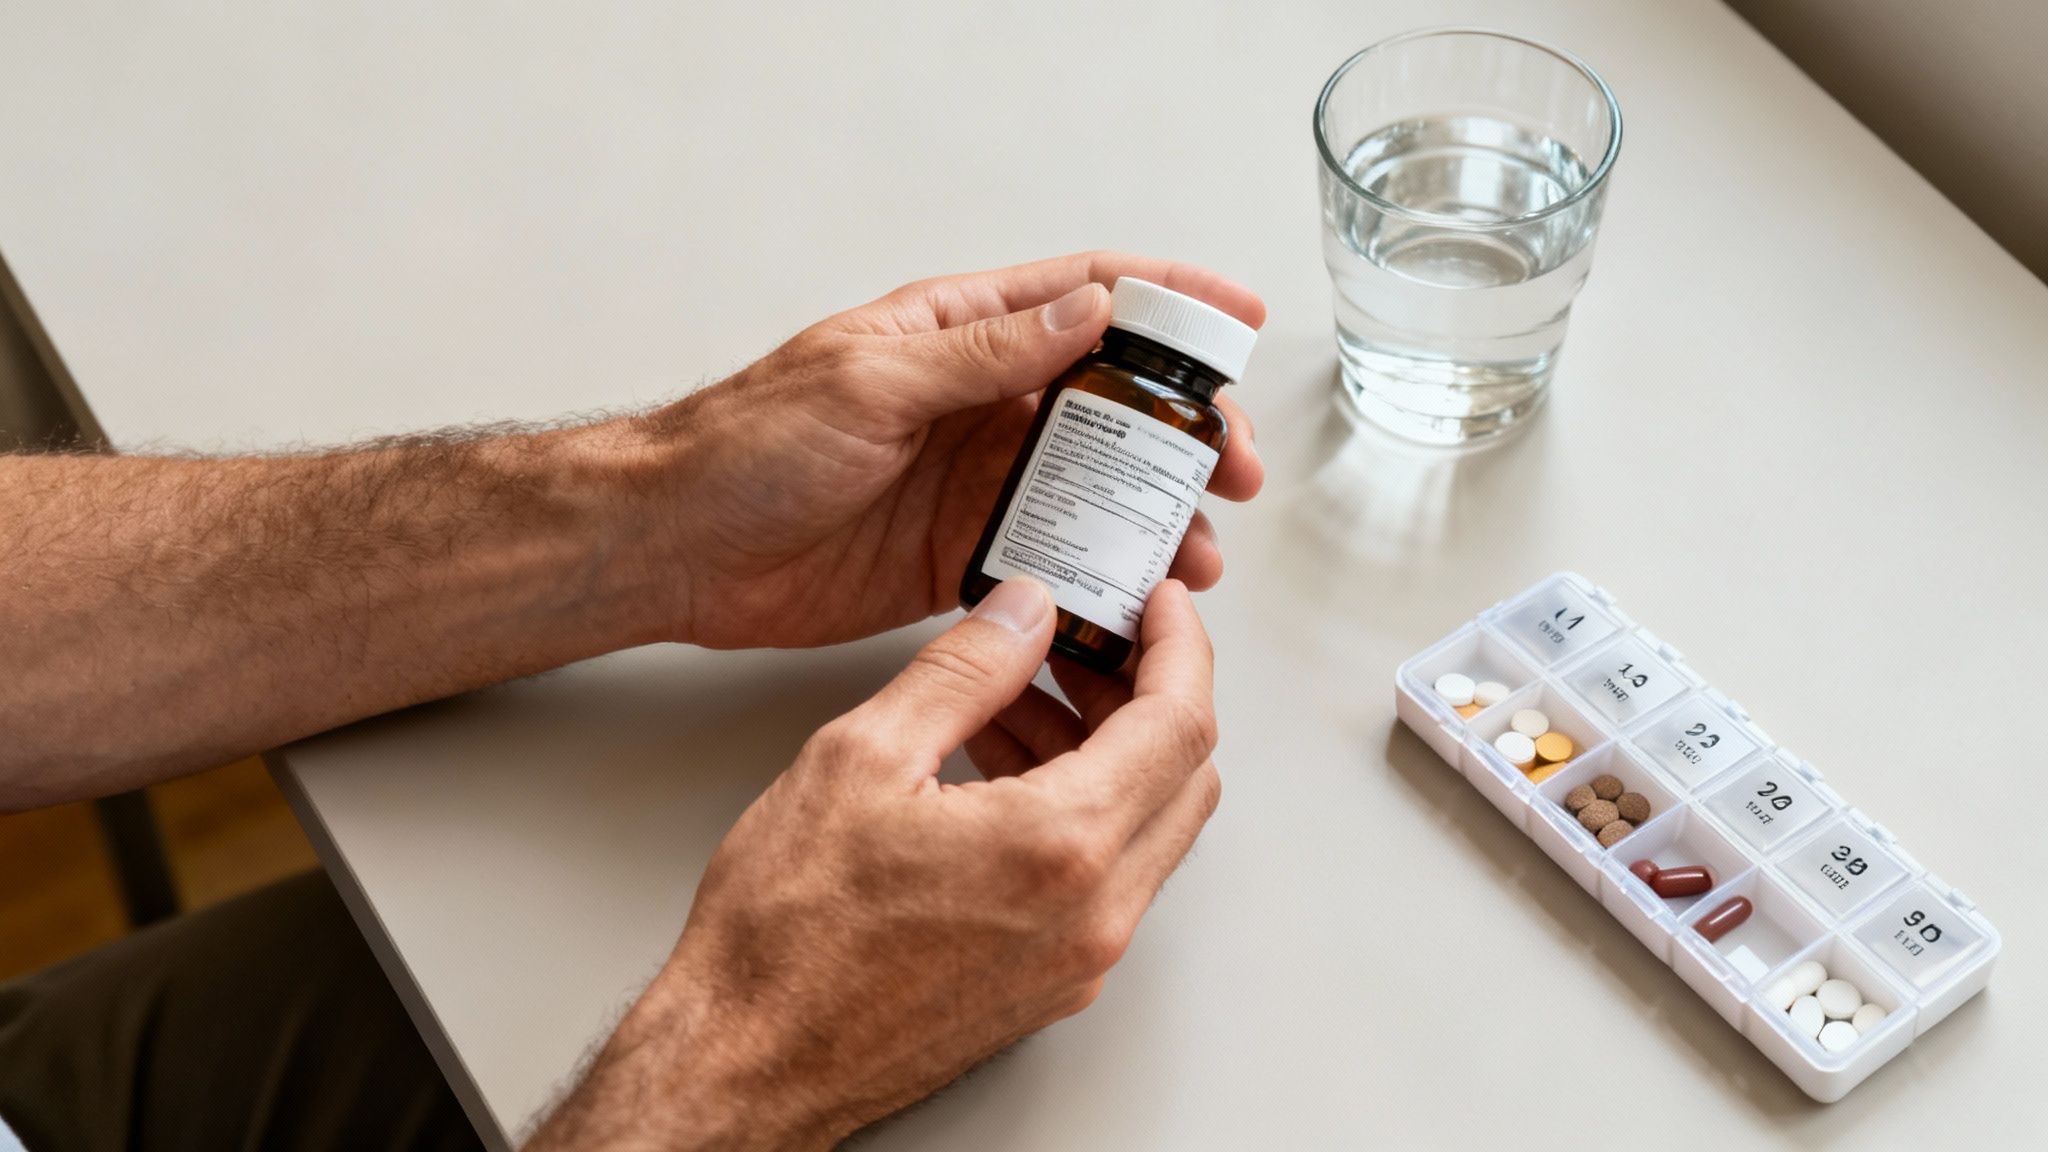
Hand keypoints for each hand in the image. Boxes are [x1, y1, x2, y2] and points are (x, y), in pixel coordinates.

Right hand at [524, 578, 1220, 1148]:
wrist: (747, 1059)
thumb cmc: (786, 934)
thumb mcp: (862, 757)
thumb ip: (962, 670)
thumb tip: (1023, 612)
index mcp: (1061, 846)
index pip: (1180, 724)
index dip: (1178, 646)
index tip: (1158, 604)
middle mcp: (1093, 912)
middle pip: (1184, 776)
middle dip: (1148, 693)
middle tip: (1085, 644)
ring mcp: (1079, 959)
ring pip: (1148, 828)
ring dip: (1111, 752)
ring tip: (1022, 700)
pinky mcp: (1052, 985)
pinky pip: (1107, 877)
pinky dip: (1083, 808)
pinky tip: (1006, 773)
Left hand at [637, 251, 1263, 648]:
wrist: (679, 546)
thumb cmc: (747, 444)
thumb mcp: (868, 379)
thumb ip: (981, 353)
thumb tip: (1086, 313)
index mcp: (958, 334)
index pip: (1085, 297)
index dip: (1171, 303)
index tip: (1238, 322)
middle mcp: (978, 403)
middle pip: (1111, 405)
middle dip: (1184, 434)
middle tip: (1232, 472)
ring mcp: (973, 482)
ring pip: (1093, 492)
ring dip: (1153, 518)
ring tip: (1195, 556)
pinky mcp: (960, 557)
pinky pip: (1051, 561)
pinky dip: (1100, 578)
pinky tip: (1134, 598)